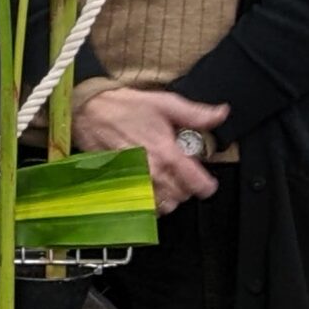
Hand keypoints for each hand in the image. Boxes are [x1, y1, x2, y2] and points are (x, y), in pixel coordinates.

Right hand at [76, 85, 229, 213]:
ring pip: (163, 205)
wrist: (88, 110)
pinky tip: (149, 188)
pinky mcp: (119, 184)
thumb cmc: (124, 106)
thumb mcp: (165, 103)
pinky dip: (149, 201)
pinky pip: (141, 204)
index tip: (206, 181)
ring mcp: (135, 180)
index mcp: (168, 152)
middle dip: (186, 187)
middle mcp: (153, 170)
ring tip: (167, 183)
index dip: (207, 185)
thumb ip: (196, 114)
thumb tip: (221, 114)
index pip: (199, 184)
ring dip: (169, 197)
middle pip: (182, 197)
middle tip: (182, 174)